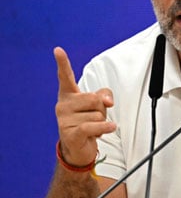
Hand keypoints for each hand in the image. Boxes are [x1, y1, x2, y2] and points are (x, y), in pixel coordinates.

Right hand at [54, 47, 115, 167]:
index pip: (65, 77)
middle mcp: (63, 105)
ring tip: (92, 128)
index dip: (62, 63)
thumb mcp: (98, 105)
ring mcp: (64, 119)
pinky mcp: (69, 133)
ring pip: (97, 114)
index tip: (58, 50)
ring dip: (101, 122)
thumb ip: (104, 95)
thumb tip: (107, 101)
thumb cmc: (87, 122)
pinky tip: (107, 129)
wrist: (78, 147)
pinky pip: (94, 126)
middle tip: (94, 118)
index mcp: (68, 95)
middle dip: (102, 109)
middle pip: (94, 99)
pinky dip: (105, 128)